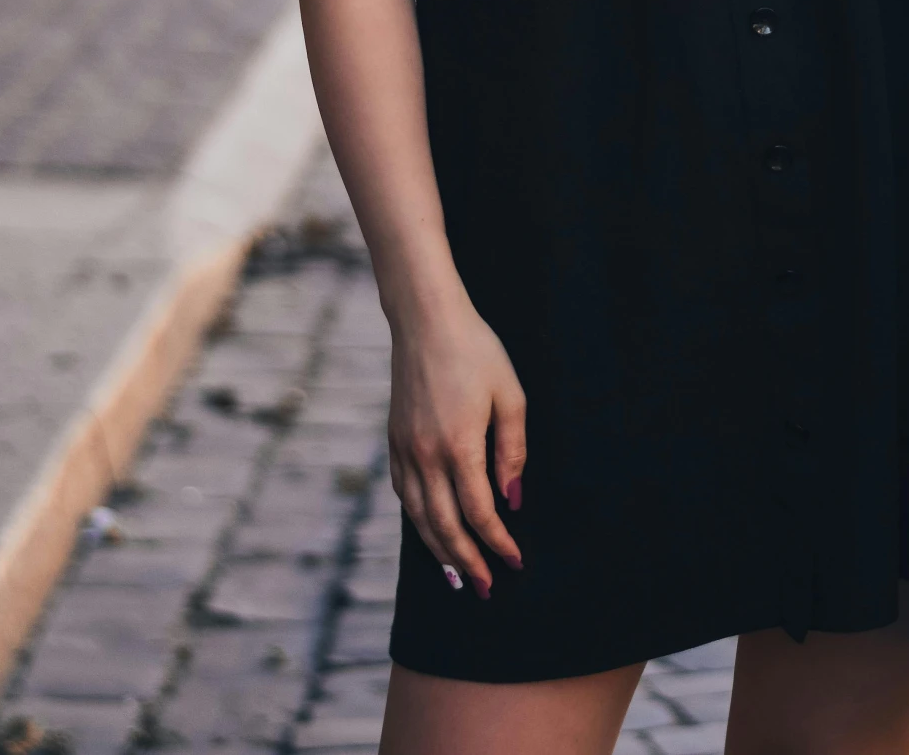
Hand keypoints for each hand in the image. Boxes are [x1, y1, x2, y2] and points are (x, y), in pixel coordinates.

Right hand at [389, 286, 526, 597]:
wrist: (426, 320)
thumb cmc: (476, 351)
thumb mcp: (509, 395)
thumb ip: (512, 451)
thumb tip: (512, 499)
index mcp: (459, 446)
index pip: (480, 513)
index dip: (498, 542)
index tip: (515, 561)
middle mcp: (426, 456)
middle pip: (446, 527)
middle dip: (468, 562)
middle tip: (487, 588)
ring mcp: (405, 450)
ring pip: (420, 517)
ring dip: (439, 551)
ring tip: (458, 576)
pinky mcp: (394, 441)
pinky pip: (404, 494)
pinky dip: (418, 521)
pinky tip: (430, 531)